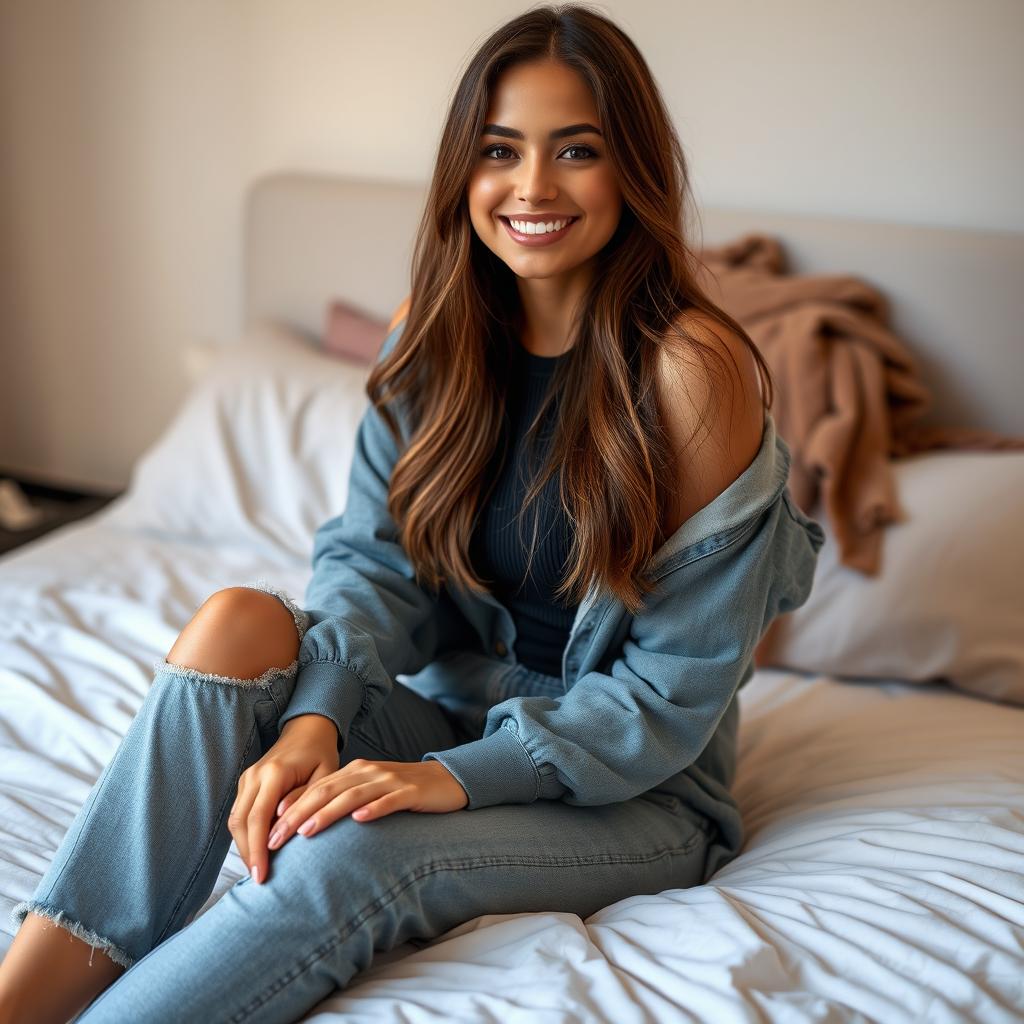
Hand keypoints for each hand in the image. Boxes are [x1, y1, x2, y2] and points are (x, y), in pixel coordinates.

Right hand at [228, 715, 338, 886]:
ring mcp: (247, 778)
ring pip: (235, 820)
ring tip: (259, 870)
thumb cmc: (321, 754)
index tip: (261, 875)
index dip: (257, 849)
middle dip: (248, 853)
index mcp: (274, 773)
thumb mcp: (325, 775)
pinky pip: (240, 814)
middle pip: (240, 823)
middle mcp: (254, 775)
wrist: (307, 730)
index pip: (258, 818)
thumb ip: (307, 799)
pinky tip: (258, 851)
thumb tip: (284, 825)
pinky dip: (246, 834)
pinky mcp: (246, 784)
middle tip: (259, 880)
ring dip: (244, 846)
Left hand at [267, 759, 468, 851]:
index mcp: (355, 772)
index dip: (290, 809)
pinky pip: (390, 800)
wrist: (447, 781)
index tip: (268, 832)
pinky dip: (374, 809)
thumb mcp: (370, 793)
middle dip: (298, 814)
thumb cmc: (404, 793)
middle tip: (275, 838)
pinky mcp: (412, 792)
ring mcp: (390, 780)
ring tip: (306, 832)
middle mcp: (368, 772)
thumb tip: (306, 827)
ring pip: (353, 795)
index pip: (315, 790)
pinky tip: (361, 820)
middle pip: (327, 791)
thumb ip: (344, 803)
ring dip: (327, 813)